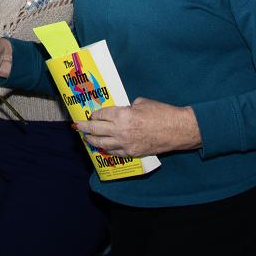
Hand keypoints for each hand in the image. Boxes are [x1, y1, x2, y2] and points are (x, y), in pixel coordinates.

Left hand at [75, 98, 201, 156]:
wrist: (179, 129)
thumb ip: (126, 108)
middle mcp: (120, 130)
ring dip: (91, 140)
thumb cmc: (162, 113)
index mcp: (121, 115)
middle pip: (95, 130)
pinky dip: (106, 149)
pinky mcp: (133, 153)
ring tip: (86, 138)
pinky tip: (102, 147)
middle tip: (77, 126)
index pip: (100, 115)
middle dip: (84, 128)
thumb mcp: (140, 103)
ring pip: (102, 144)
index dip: (93, 115)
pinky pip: (114, 152)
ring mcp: (126, 144)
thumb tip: (118, 113)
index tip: (90, 115)